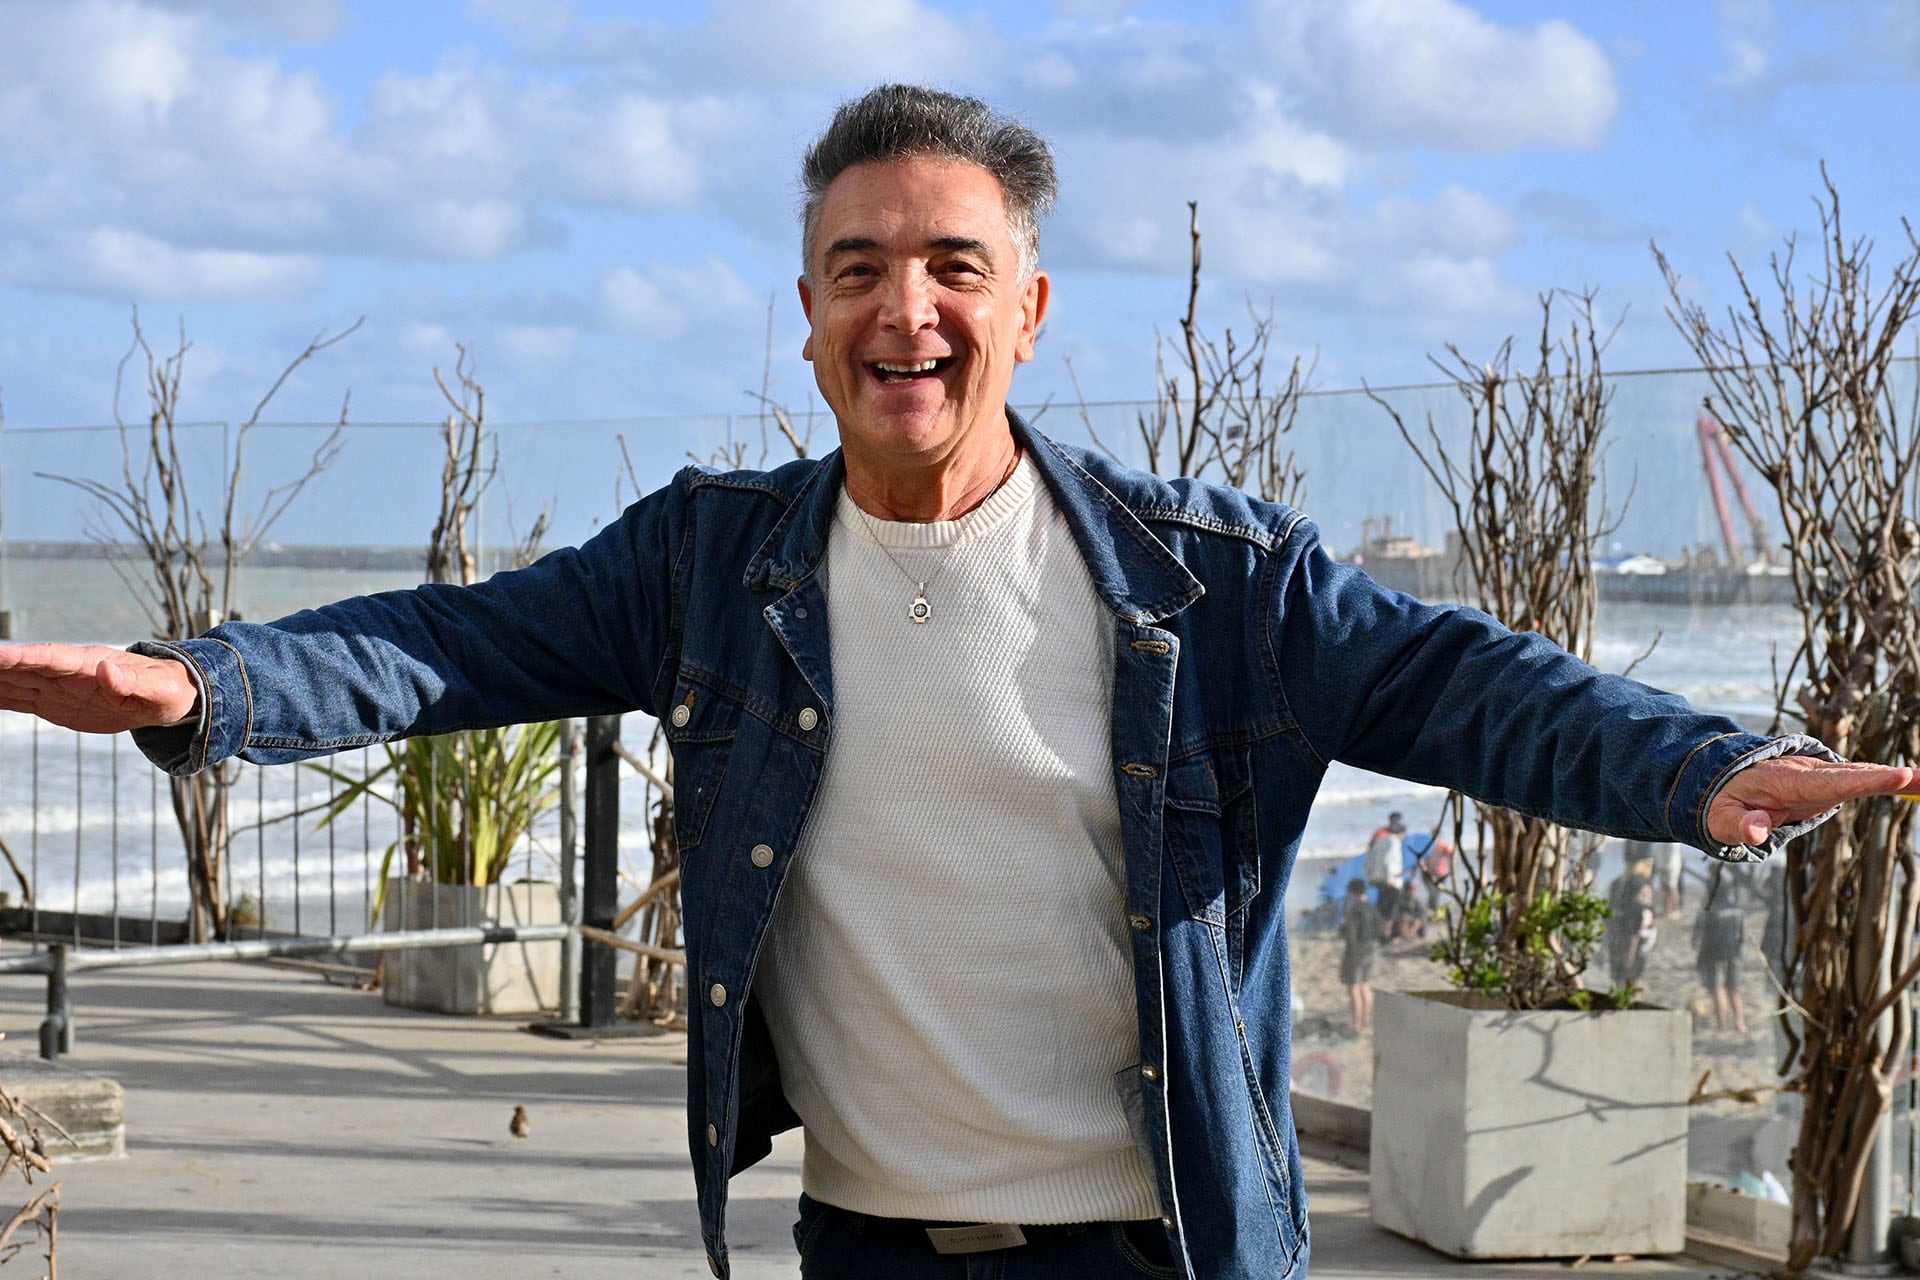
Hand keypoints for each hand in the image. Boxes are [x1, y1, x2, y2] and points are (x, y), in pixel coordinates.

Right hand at [0, 644, 199, 733]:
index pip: (50, 658)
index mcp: (90, 665)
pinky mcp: (54, 703)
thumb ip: (132, 682)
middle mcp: (68, 672)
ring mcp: (58, 687)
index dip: (22, 656)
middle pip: (24, 666)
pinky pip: (20, 699)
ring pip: (16, 681)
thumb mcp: (158, 690)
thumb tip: (108, 668)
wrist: (166, 696)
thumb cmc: (167, 690)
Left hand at [1707, 754, 1917, 845]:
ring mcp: (1822, 776)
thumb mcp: (1720, 818)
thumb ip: (1737, 825)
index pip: (1833, 780)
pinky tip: (1916, 785)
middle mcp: (1811, 773)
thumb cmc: (1724, 801)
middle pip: (1858, 775)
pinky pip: (1863, 781)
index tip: (1900, 775)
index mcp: (1788, 780)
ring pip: (1864, 776)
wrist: (1725, 780)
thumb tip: (1755, 831)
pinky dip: (1889, 782)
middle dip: (1892, 777)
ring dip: (1898, 778)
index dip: (1867, 779)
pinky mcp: (1829, 783)